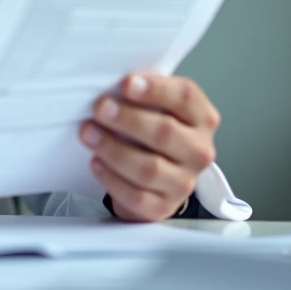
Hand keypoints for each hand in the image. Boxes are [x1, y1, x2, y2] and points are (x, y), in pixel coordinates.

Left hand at [78, 74, 219, 221]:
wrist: (158, 178)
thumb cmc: (153, 132)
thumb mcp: (157, 107)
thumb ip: (142, 94)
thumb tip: (109, 82)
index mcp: (201, 118)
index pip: (185, 98)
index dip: (156, 89)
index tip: (127, 84)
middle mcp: (198, 151)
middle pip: (166, 133)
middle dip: (128, 119)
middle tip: (100, 108)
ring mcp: (183, 182)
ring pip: (149, 168)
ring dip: (113, 148)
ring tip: (88, 133)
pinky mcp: (163, 207)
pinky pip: (136, 196)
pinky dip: (112, 179)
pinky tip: (96, 162)